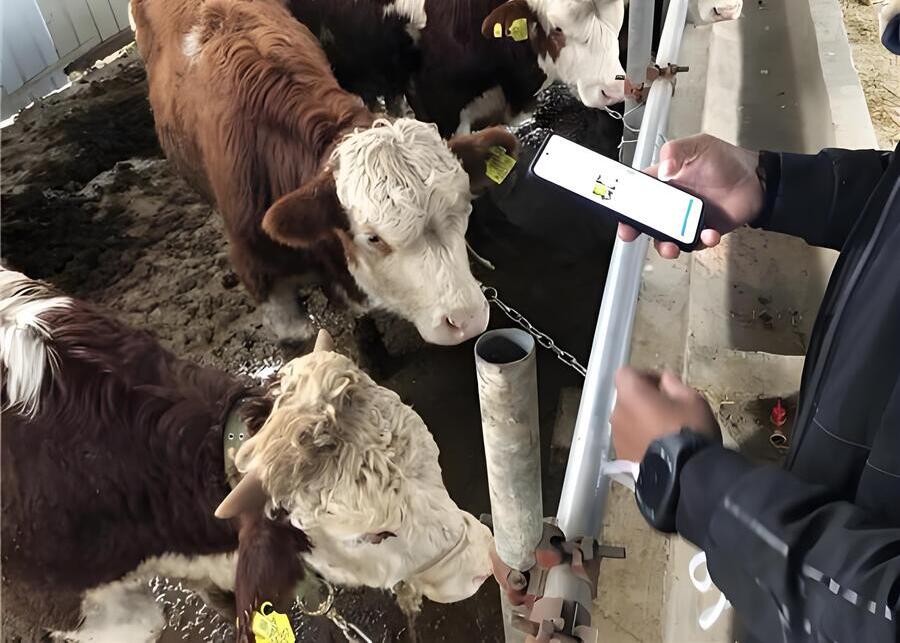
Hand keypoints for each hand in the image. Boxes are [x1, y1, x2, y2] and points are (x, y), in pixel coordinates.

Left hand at [611, 367, 720, 461]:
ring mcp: (616, 436)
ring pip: (627, 420)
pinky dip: (639, 438)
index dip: (644, 376)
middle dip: (643, 399)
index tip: (662, 385)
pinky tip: (657, 447)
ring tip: (663, 431)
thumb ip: (674, 385)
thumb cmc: (689, 430)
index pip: (626, 373)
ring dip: (640, 420)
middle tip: (666, 408)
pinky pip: (628, 439)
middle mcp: (617, 413)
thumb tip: (665, 380)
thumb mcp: (692, 401)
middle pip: (626, 398)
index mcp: (631, 394)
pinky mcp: (620, 456)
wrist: (683, 474)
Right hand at [618, 134, 764, 258]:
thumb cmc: (725, 160)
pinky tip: (709, 234)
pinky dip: (700, 242)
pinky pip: (694, 243)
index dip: (624, 205)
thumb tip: (663, 170)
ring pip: (665, 239)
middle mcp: (671, 203)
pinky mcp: (701, 232)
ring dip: (665, 246)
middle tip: (633, 233)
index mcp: (663, 182)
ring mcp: (685, 220)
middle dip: (635, 230)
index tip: (620, 213)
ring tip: (672, 246)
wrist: (757, 179)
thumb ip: (675, 152)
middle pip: (645, 221)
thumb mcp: (698, 146)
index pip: (636, 194)